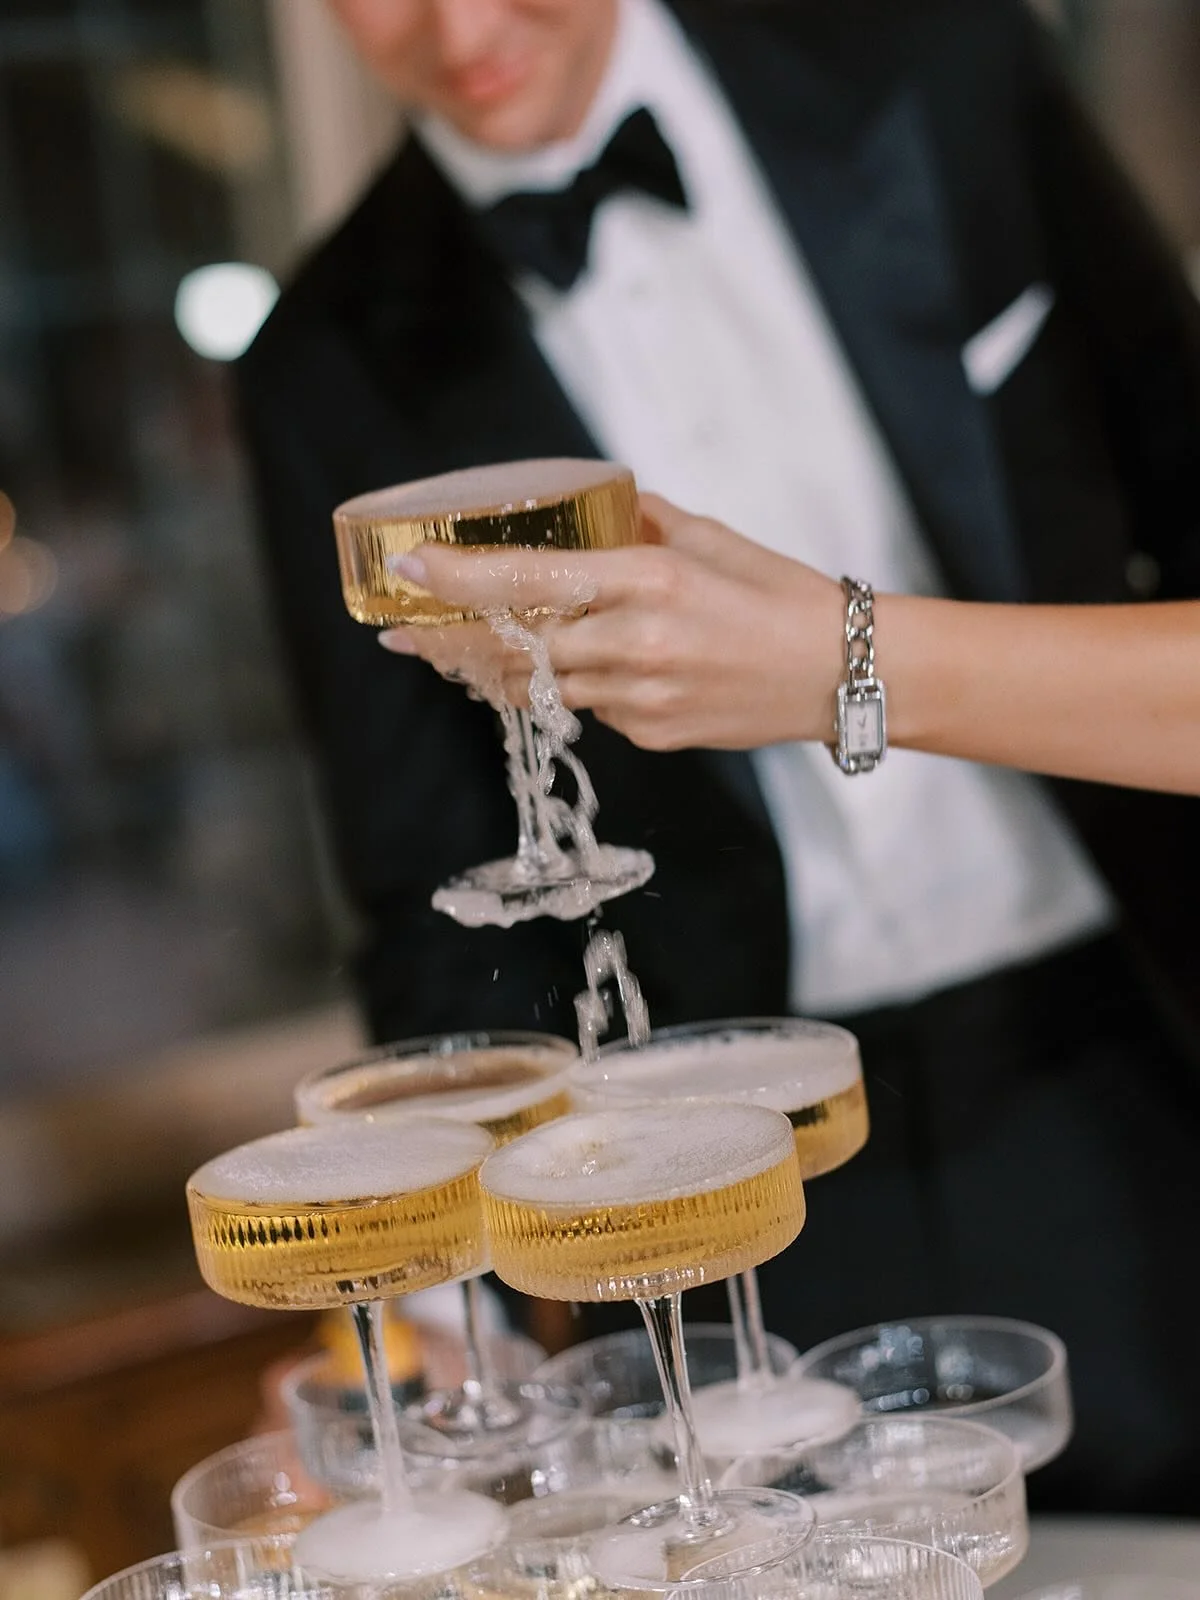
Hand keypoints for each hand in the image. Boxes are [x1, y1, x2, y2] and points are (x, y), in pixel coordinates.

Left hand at [379, 493, 845, 751]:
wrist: (843, 673)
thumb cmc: (782, 596)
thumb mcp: (709, 539)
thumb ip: (638, 523)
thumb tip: (591, 507)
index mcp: (648, 579)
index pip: (528, 578)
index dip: (458, 578)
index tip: (409, 570)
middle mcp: (636, 642)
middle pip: (513, 649)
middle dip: (449, 644)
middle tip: (405, 635)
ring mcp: (641, 697)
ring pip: (539, 688)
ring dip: (494, 672)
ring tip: (457, 655)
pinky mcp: (650, 734)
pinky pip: (588, 710)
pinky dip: (565, 689)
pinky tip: (563, 673)